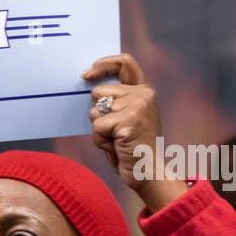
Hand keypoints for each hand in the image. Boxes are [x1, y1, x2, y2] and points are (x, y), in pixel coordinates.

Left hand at [82, 54, 186, 212]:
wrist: (148, 173)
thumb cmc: (132, 148)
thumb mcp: (126, 117)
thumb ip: (116, 100)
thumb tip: (88, 83)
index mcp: (144, 91)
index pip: (124, 62)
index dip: (103, 64)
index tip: (87, 75)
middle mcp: (143, 95)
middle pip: (98, 92)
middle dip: (97, 114)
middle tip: (114, 131)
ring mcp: (137, 107)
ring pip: (95, 111)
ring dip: (99, 129)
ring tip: (116, 140)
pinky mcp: (128, 122)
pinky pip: (97, 127)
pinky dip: (100, 140)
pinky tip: (116, 147)